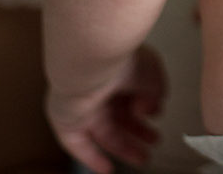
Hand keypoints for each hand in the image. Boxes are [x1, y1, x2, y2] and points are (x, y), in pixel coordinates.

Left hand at [45, 45, 165, 173]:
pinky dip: (93, 158)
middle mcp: (99, 87)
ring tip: (142, 158)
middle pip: (120, 116)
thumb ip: (156, 94)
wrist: (91, 64)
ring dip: (124, 148)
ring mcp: (82, 105)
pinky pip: (78, 145)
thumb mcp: (153, 74)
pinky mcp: (66, 120)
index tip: (156, 115)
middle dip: (138, 132)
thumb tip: (150, 109)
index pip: (132, 94)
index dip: (146, 107)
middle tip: (151, 141)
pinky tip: (106, 168)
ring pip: (104, 133)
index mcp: (118, 71)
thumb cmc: (119, 60)